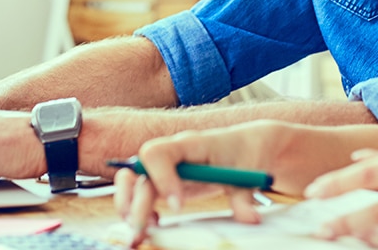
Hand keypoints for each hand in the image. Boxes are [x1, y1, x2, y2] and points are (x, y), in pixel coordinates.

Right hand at [114, 120, 302, 245]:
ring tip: (139, 233)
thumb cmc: (245, 154)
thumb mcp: (249, 173)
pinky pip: (142, 192)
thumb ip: (244, 196)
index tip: (178, 206)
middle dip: (135, 203)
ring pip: (133, 182)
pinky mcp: (166, 181)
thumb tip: (249, 218)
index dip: (161, 179)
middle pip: (138, 172)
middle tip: (142, 230)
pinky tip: (154, 224)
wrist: (247, 147)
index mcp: (190, 144)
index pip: (157, 152)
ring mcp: (166, 168)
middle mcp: (171, 155)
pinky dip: (139, 210)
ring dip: (128, 207)